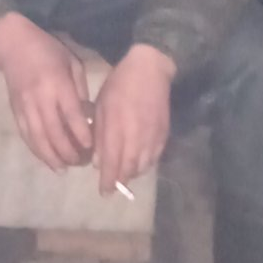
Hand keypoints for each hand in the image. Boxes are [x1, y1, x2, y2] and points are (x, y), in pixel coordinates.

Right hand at [0, 12, 90, 171]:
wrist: (13, 44)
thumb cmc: (48, 50)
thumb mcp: (72, 63)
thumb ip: (80, 90)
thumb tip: (88, 117)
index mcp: (58, 83)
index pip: (71, 114)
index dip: (80, 133)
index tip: (90, 147)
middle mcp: (40, 98)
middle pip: (54, 131)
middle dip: (68, 151)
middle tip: (80, 162)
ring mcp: (25, 106)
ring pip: (38, 138)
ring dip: (52, 156)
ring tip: (64, 168)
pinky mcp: (15, 111)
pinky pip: (26, 136)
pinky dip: (37, 150)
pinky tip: (47, 160)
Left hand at [92, 43, 176, 196]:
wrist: (150, 69)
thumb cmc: (119, 85)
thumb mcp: (101, 106)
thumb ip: (100, 136)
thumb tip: (98, 162)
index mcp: (118, 128)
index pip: (113, 163)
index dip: (109, 181)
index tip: (104, 192)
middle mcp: (136, 136)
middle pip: (129, 168)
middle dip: (121, 181)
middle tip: (114, 187)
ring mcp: (153, 136)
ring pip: (143, 165)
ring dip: (133, 173)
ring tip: (125, 174)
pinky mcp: (164, 133)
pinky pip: (155, 157)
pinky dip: (146, 164)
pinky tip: (140, 162)